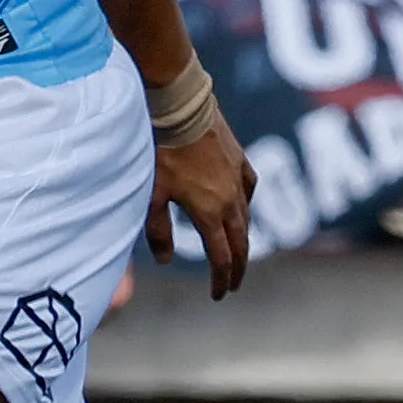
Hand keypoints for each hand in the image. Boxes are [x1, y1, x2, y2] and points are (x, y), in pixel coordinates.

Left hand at [149, 120, 253, 299]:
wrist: (179, 107)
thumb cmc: (160, 151)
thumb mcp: (152, 195)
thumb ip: (158, 231)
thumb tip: (166, 260)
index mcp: (210, 213)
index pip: (222, 258)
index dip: (221, 280)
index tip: (219, 295)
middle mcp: (230, 199)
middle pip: (241, 242)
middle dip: (238, 267)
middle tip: (234, 284)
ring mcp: (238, 177)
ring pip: (247, 216)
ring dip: (243, 239)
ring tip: (238, 251)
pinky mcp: (239, 157)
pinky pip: (250, 187)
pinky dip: (247, 203)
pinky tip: (242, 205)